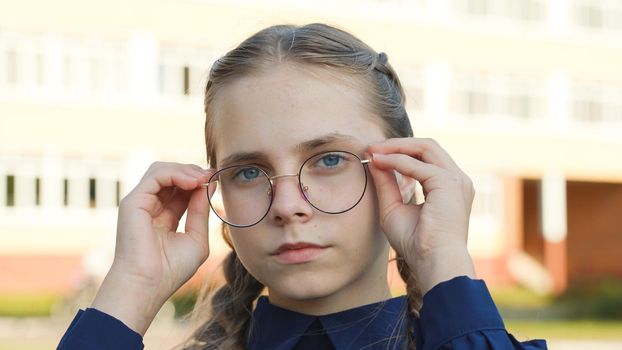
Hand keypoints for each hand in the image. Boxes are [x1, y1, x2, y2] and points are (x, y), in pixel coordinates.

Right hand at [91, 162, 214, 334]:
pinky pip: (156, 174)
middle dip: (193, 172)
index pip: (181, 189)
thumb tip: (208, 184)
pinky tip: (192, 182)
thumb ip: (200, 211)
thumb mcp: (195, 237)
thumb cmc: (171, 269)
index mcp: (163, 216)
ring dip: (186, 170)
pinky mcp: (133, 201)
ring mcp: (140, 202)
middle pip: (171, 175)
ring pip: (162, 170)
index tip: (215, 180)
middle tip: (210, 176)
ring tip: (202, 179)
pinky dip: (176, 173)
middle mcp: (149, 206)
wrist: (148, 285)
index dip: (198, 181)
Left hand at [367, 138, 475, 294]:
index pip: (425, 158)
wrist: (433, 262)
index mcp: (448, 186)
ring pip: (426, 148)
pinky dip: (397, 160)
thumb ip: (386, 184)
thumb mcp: (393, 208)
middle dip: (398, 144)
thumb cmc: (416, 244)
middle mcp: (456, 179)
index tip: (373, 154)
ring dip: (397, 147)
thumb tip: (373, 160)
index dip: (399, 152)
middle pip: (427, 147)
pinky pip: (418, 164)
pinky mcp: (449, 183)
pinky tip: (379, 162)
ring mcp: (456, 179)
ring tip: (374, 151)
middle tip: (372, 147)